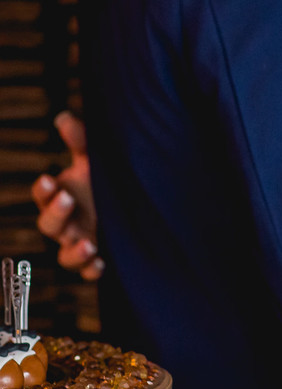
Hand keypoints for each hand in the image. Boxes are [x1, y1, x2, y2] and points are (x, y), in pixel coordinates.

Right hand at [31, 111, 101, 279]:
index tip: (49, 180)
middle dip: (55, 214)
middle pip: (48, 225)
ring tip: (88, 243)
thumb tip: (64, 117)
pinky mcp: (98, 257)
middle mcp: (66, 223)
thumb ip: (81, 141)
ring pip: (65, 256)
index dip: (42, 191)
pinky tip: (100, 264)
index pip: (43, 196)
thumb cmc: (104, 180)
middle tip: (68, 199)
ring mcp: (80, 242)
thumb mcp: (95, 160)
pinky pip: (88, 271)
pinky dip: (91, 270)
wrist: (132, 204)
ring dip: (73, 252)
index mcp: (61, 198)